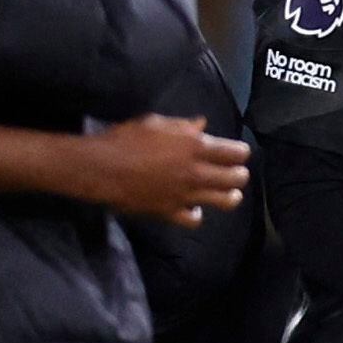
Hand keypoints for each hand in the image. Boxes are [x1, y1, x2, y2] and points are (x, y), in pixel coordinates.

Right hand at [82, 115, 249, 226]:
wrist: (101, 169)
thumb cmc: (126, 139)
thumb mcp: (155, 123)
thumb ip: (182, 125)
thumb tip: (202, 124)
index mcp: (194, 146)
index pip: (235, 153)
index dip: (241, 153)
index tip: (238, 153)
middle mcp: (196, 172)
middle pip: (235, 178)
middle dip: (239, 174)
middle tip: (235, 173)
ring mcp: (184, 194)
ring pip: (223, 200)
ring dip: (230, 196)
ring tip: (228, 193)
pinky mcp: (170, 212)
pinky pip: (194, 218)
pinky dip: (197, 214)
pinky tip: (193, 208)